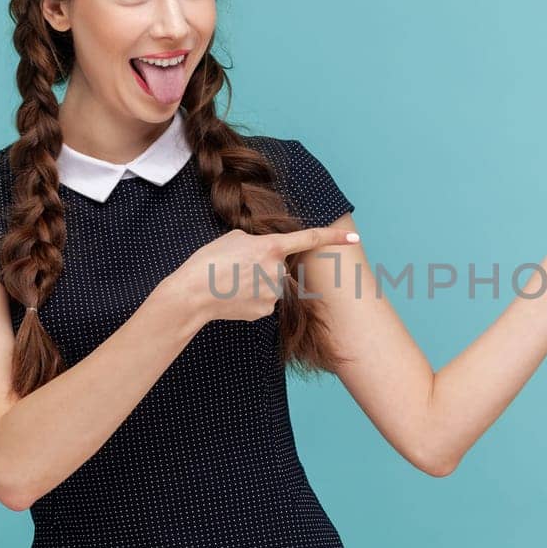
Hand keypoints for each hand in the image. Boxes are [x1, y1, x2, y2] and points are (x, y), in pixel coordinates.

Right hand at [175, 226, 361, 322]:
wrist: (192, 294)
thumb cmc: (209, 261)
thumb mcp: (234, 238)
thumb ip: (258, 242)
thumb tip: (268, 255)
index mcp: (271, 247)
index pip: (309, 239)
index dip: (333, 236)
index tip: (354, 237)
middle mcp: (278, 271)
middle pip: (281, 265)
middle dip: (266, 265)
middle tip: (238, 267)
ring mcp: (273, 294)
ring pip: (273, 284)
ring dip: (258, 282)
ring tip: (232, 282)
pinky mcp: (265, 311)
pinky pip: (265, 300)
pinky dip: (252, 297)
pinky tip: (234, 296)